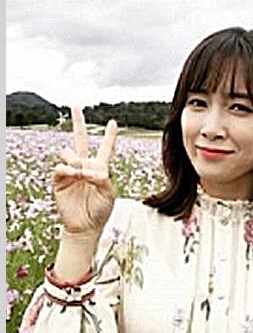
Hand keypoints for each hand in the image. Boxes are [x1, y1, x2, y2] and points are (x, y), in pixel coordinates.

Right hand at [52, 106, 117, 237]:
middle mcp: (85, 166)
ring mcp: (71, 172)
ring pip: (69, 152)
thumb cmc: (101, 210)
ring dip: (77, 160)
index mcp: (100, 168)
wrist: (87, 226)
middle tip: (75, 106)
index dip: (109, 136)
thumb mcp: (109, 193)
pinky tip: (76, 175)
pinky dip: (68, 169)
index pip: (105, 148)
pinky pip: (60, 167)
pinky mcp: (59, 181)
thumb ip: (103, 178)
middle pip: (80, 140)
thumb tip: (88, 168)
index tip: (113, 122)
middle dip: (78, 123)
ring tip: (83, 174)